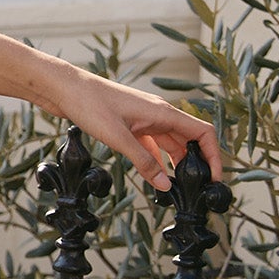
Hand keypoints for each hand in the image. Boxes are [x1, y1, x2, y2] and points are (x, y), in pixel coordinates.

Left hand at [52, 66, 223, 193]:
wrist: (65, 89)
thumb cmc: (90, 105)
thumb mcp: (119, 138)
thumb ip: (144, 162)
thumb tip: (166, 186)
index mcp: (163, 112)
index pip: (203, 132)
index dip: (214, 155)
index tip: (214, 178)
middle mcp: (159, 115)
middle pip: (189, 141)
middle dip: (196, 165)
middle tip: (197, 190)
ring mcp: (145, 120)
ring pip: (171, 145)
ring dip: (176, 165)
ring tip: (179, 189)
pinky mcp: (131, 126)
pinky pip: (152, 146)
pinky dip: (157, 162)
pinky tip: (156, 178)